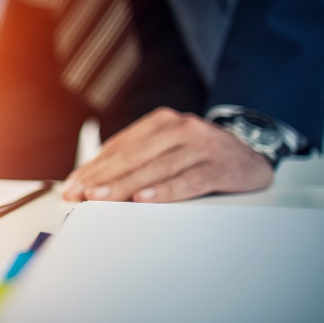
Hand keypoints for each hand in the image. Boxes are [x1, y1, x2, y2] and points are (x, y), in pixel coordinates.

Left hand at [62, 107, 273, 202]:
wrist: (252, 154)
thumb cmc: (200, 155)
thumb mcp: (168, 148)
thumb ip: (136, 159)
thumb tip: (93, 181)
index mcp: (161, 122)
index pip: (119, 147)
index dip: (93, 167)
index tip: (71, 185)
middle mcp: (180, 129)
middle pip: (134, 156)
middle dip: (102, 177)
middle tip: (79, 194)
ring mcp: (202, 146)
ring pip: (156, 168)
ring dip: (125, 185)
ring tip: (101, 197)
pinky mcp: (221, 166)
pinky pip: (189, 180)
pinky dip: (165, 191)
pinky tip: (145, 199)